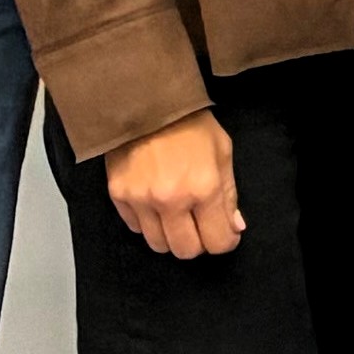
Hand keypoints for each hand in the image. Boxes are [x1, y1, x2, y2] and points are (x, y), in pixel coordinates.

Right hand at [104, 112, 245, 258]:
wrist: (145, 102)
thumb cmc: (191, 125)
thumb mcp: (222, 153)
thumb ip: (229, 194)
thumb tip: (234, 228)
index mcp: (204, 189)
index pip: (216, 242)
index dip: (224, 242)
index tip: (224, 233)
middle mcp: (171, 200)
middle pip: (185, 251)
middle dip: (197, 243)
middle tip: (199, 226)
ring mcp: (141, 200)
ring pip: (158, 244)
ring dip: (171, 236)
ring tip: (176, 216)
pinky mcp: (118, 196)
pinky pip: (135, 228)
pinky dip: (148, 224)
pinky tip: (155, 205)